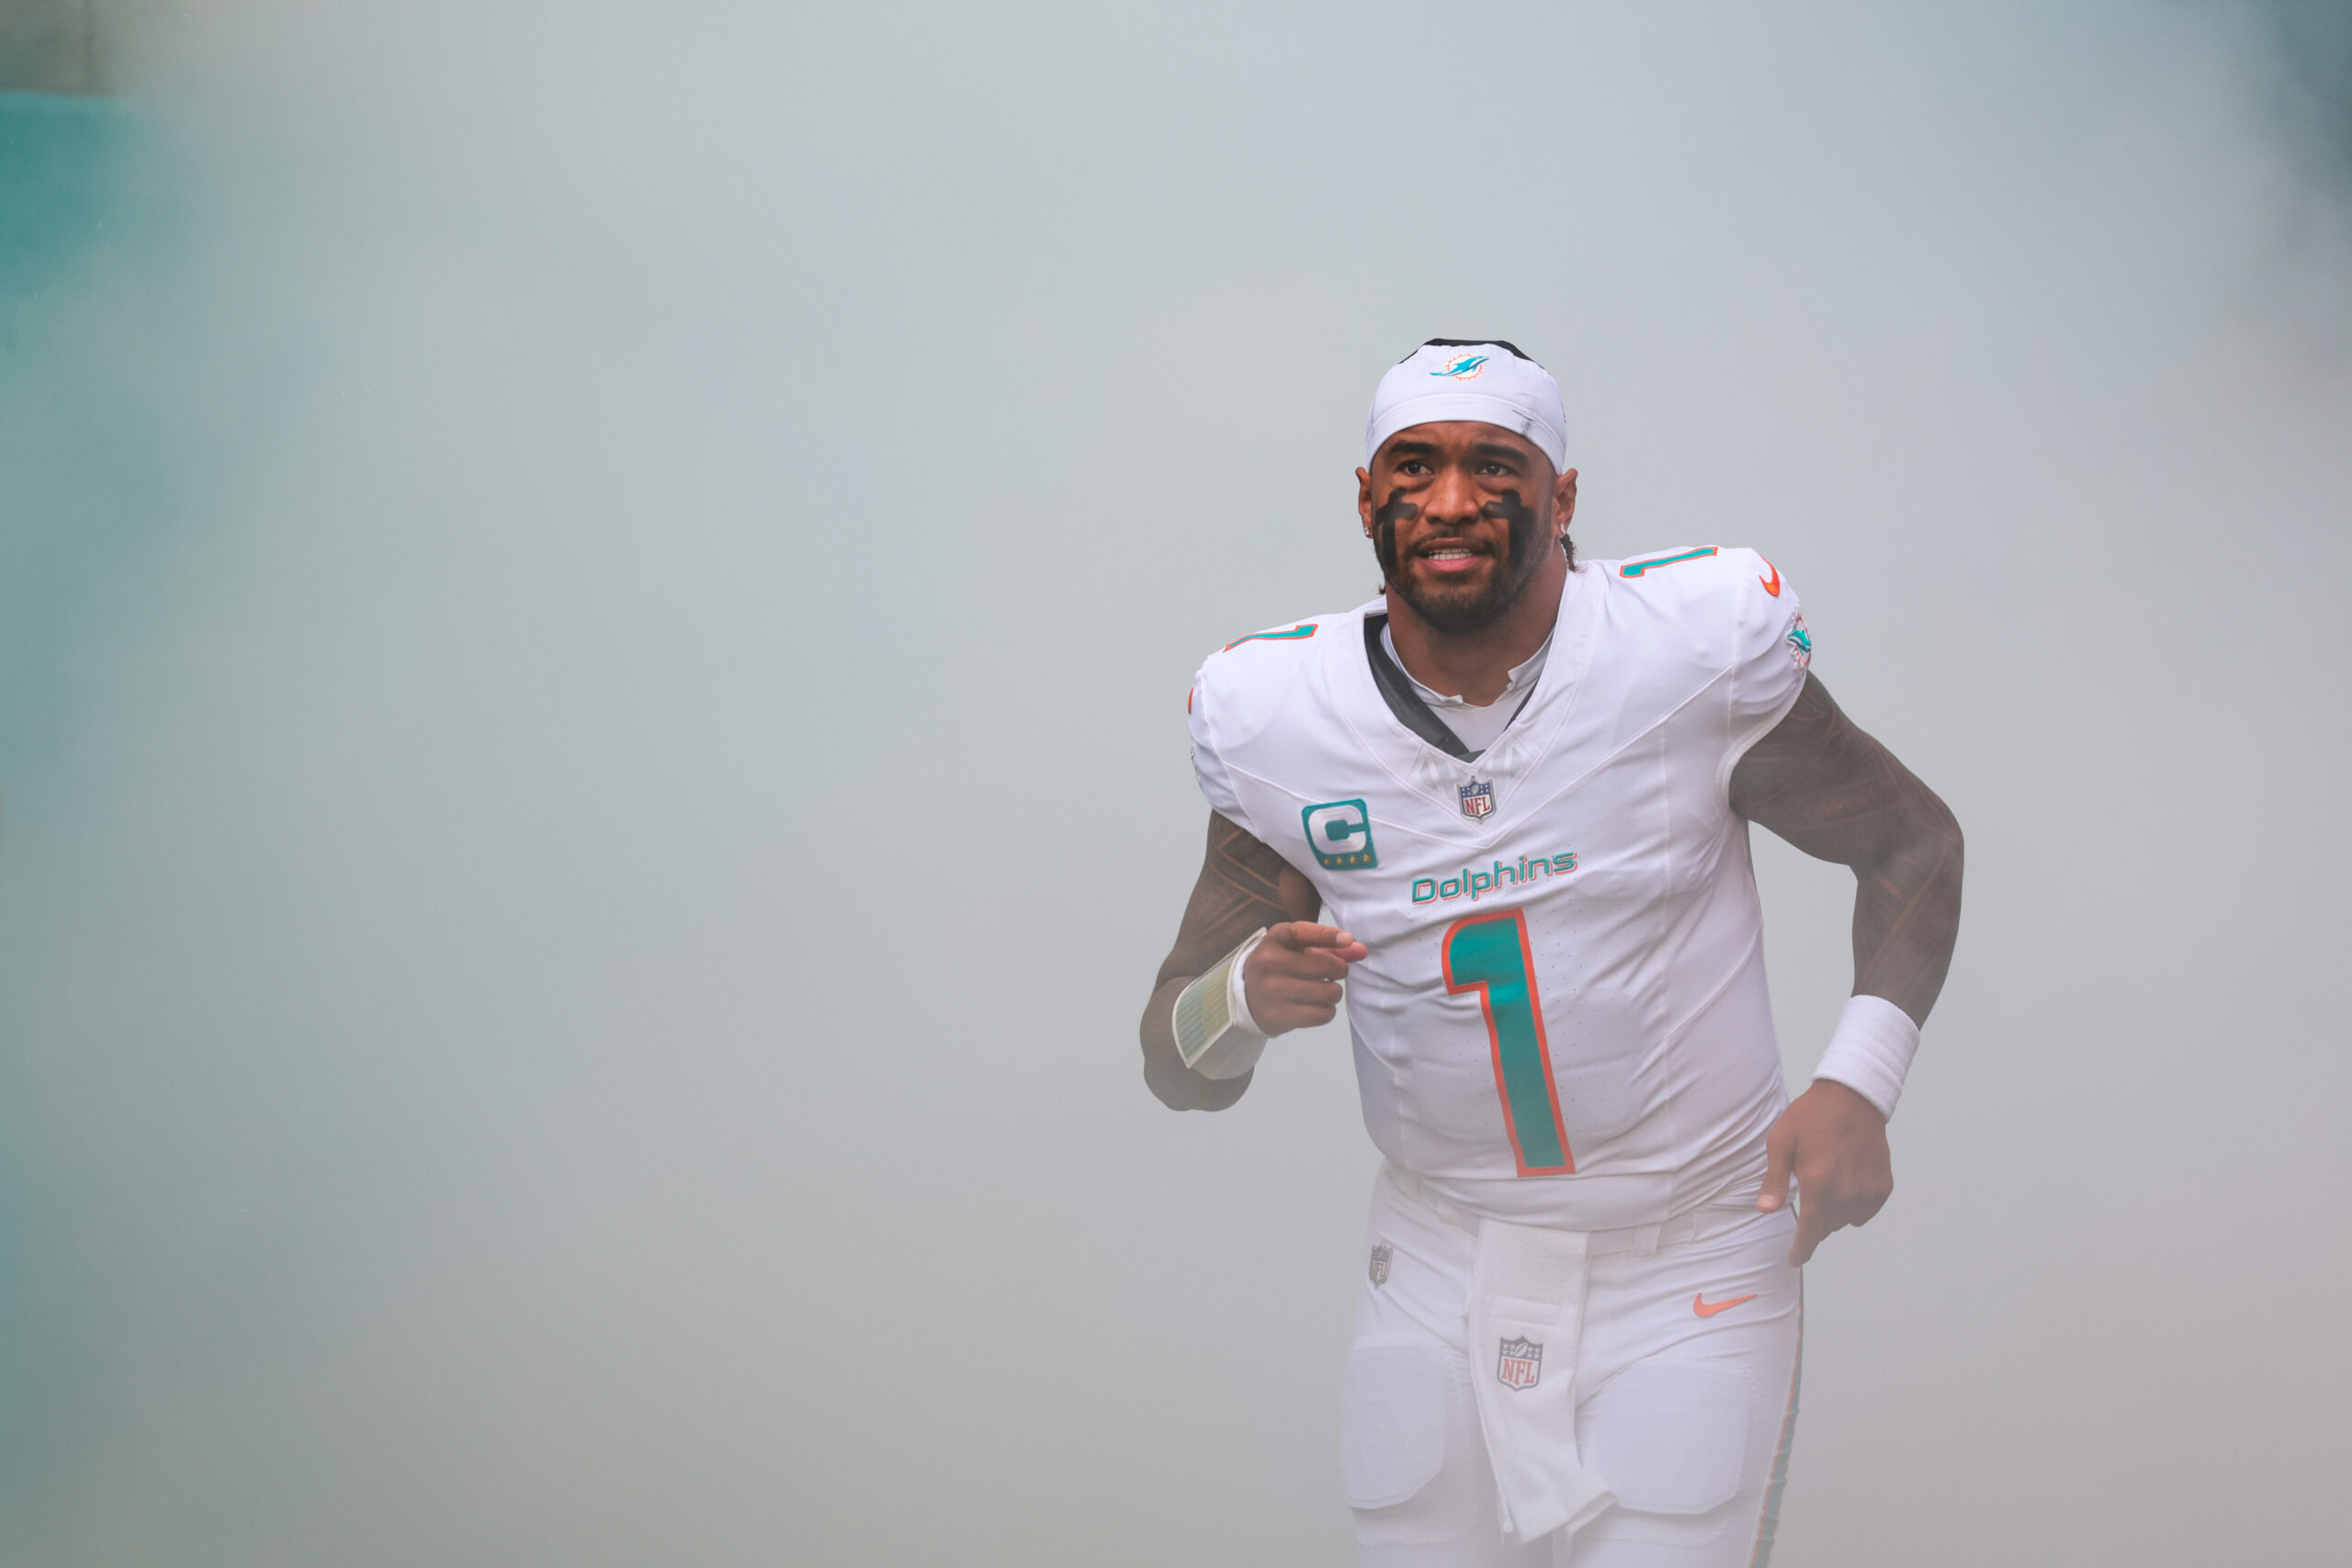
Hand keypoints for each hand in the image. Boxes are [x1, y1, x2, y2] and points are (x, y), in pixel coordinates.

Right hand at [1241, 922, 1368, 1035]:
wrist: (1246, 996)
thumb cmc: (1281, 965)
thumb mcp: (1299, 949)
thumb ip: (1331, 947)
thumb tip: (1362, 950)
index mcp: (1275, 938)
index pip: (1303, 932)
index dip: (1328, 935)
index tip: (1348, 940)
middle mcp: (1270, 962)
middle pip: (1327, 966)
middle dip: (1339, 970)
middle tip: (1333, 973)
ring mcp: (1272, 990)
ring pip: (1329, 992)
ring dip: (1333, 992)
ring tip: (1321, 990)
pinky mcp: (1278, 1016)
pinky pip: (1323, 1014)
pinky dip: (1327, 1010)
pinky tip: (1315, 1005)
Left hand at [1758, 1079, 1892, 1265]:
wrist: (1852, 1098)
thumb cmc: (1811, 1118)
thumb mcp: (1782, 1143)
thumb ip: (1775, 1180)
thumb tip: (1766, 1210)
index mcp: (1818, 1184)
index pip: (1810, 1232)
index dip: (1801, 1249)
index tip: (1794, 1260)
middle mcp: (1845, 1193)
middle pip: (1826, 1227)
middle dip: (1814, 1219)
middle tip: (1808, 1189)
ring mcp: (1867, 1191)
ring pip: (1845, 1220)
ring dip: (1834, 1212)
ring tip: (1828, 1181)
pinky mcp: (1882, 1186)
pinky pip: (1864, 1211)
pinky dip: (1854, 1204)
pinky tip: (1846, 1182)